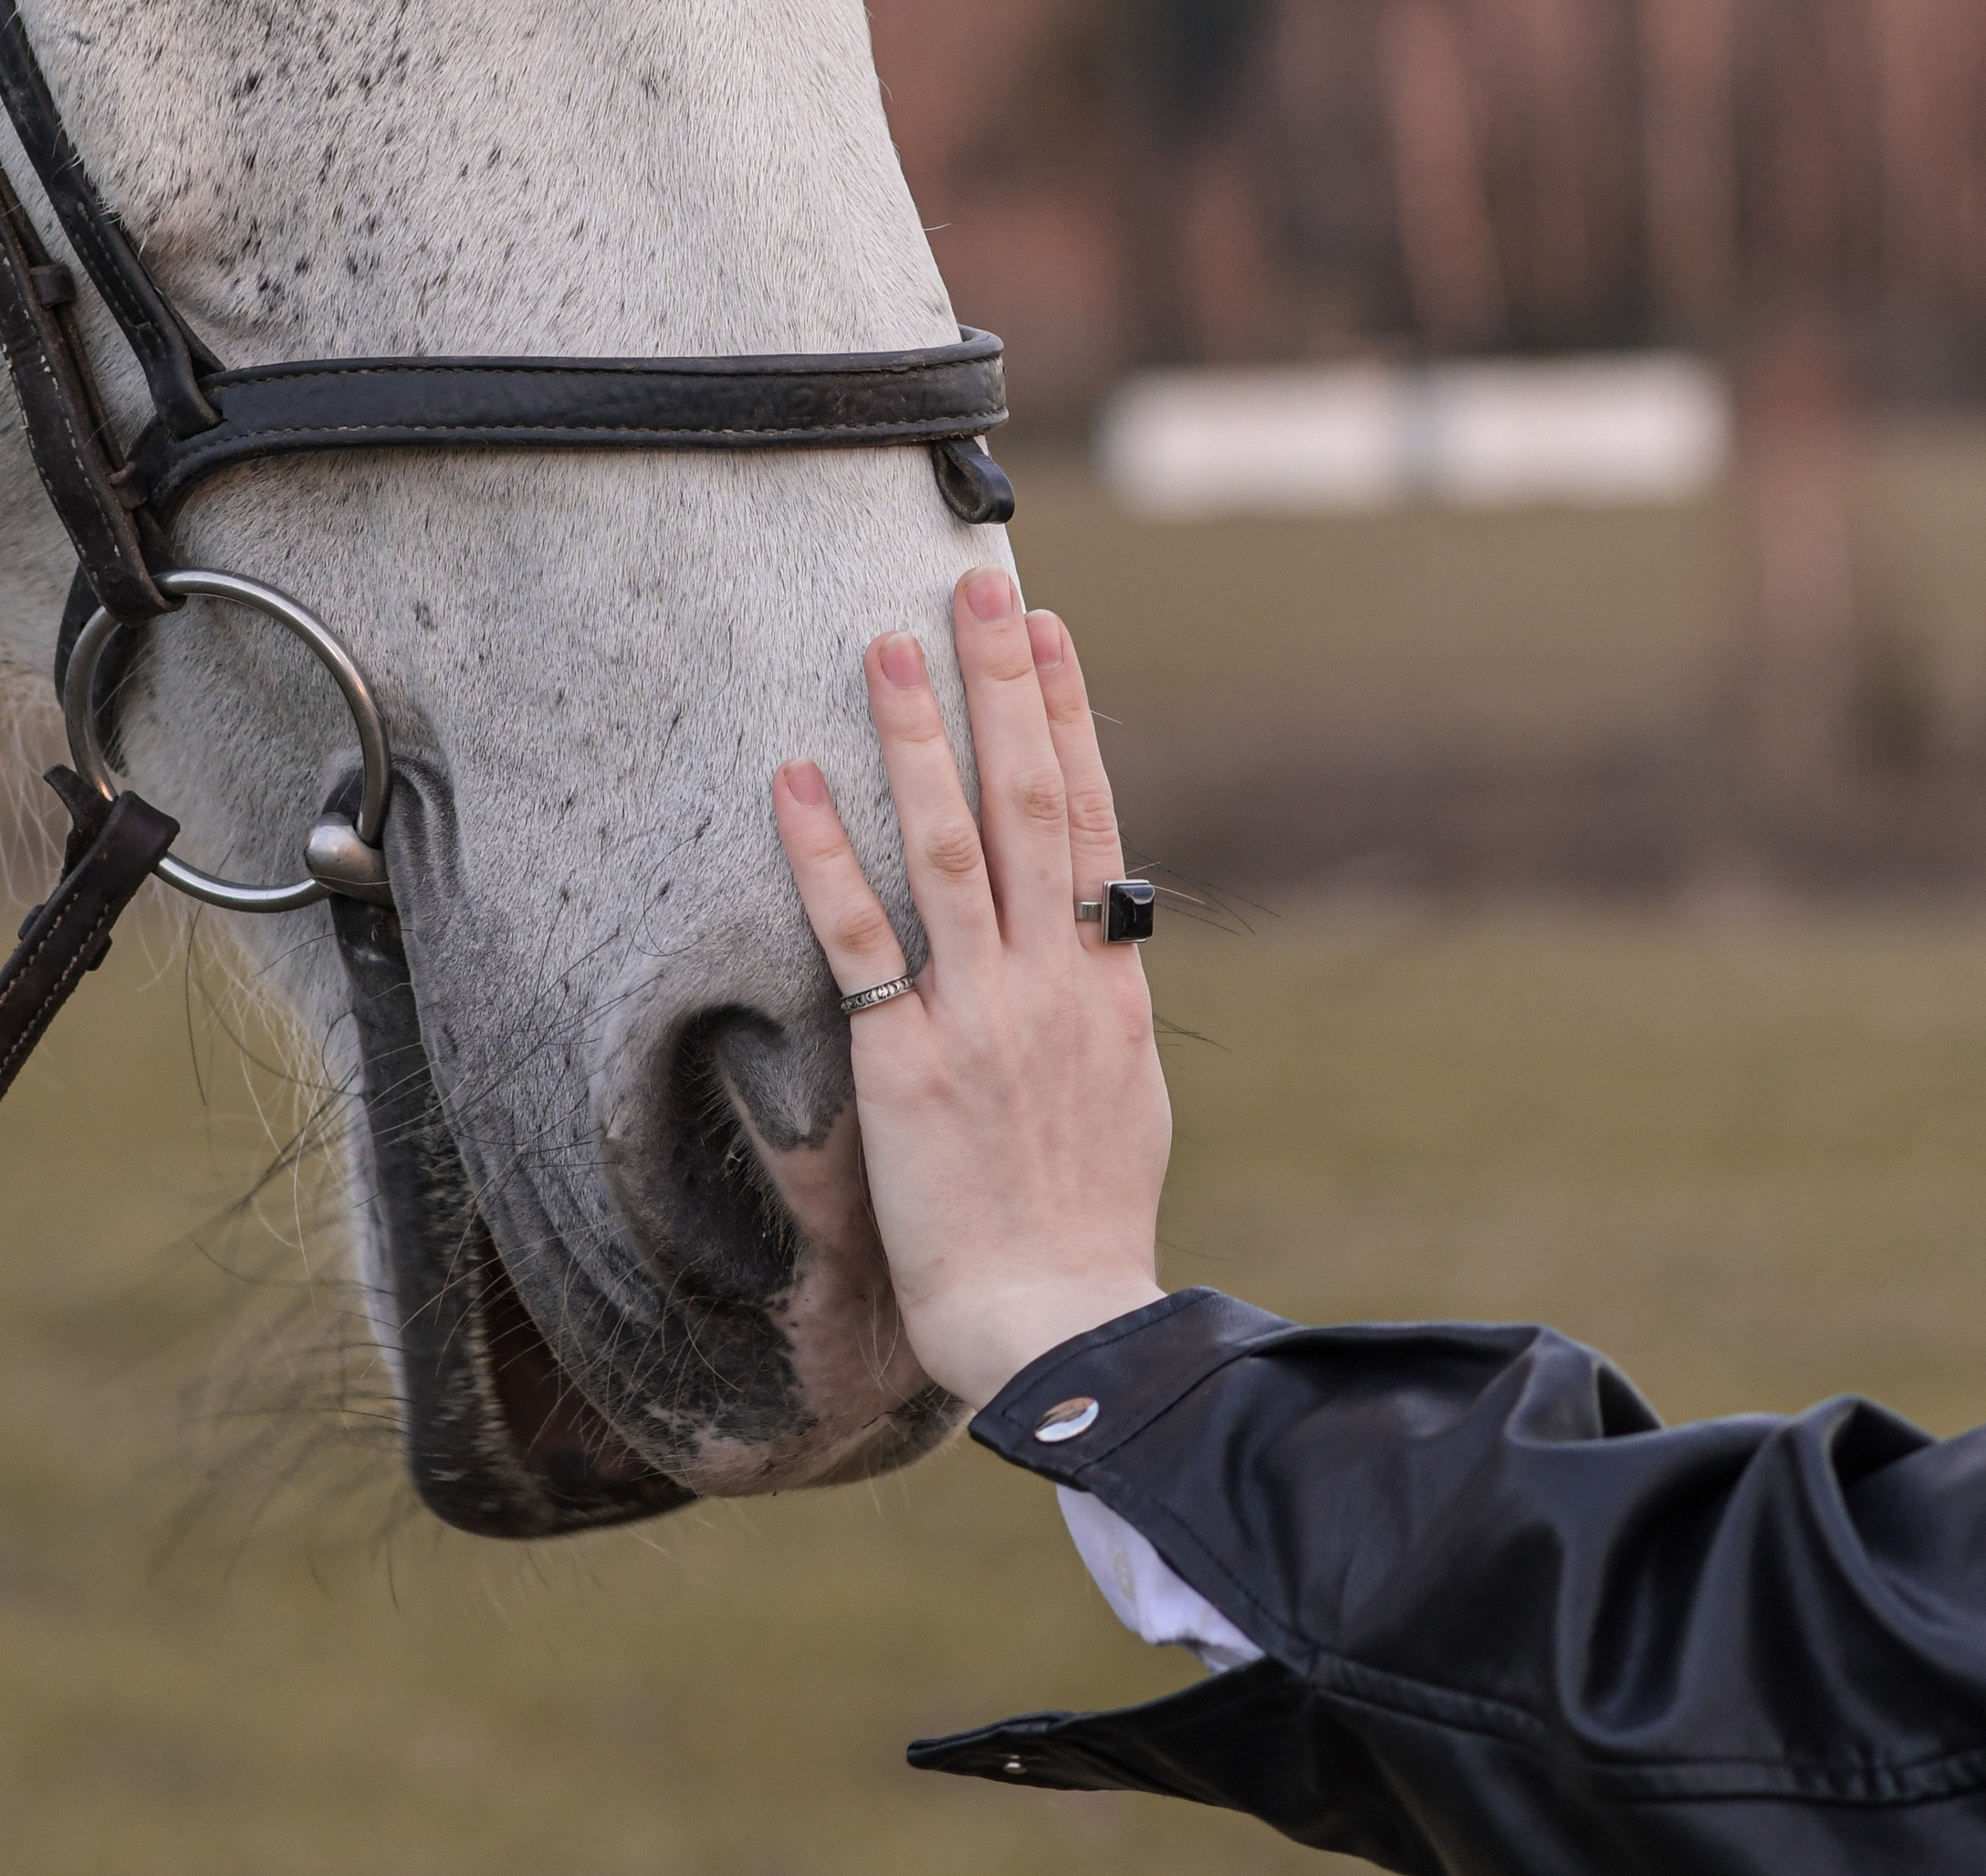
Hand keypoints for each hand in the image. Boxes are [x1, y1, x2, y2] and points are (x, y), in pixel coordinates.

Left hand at [772, 568, 1169, 1408]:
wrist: (1055, 1311)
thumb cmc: (1088, 1216)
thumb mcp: (1126, 1092)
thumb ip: (1099, 1002)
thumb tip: (1091, 936)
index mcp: (1108, 984)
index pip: (1093, 823)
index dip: (1070, 722)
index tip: (1053, 640)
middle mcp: (1051, 981)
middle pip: (1032, 806)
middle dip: (1006, 692)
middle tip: (978, 594)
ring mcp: (981, 1017)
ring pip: (950, 848)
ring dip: (919, 741)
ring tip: (887, 646)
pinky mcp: (906, 1063)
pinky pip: (859, 942)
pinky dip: (826, 856)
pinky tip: (793, 779)